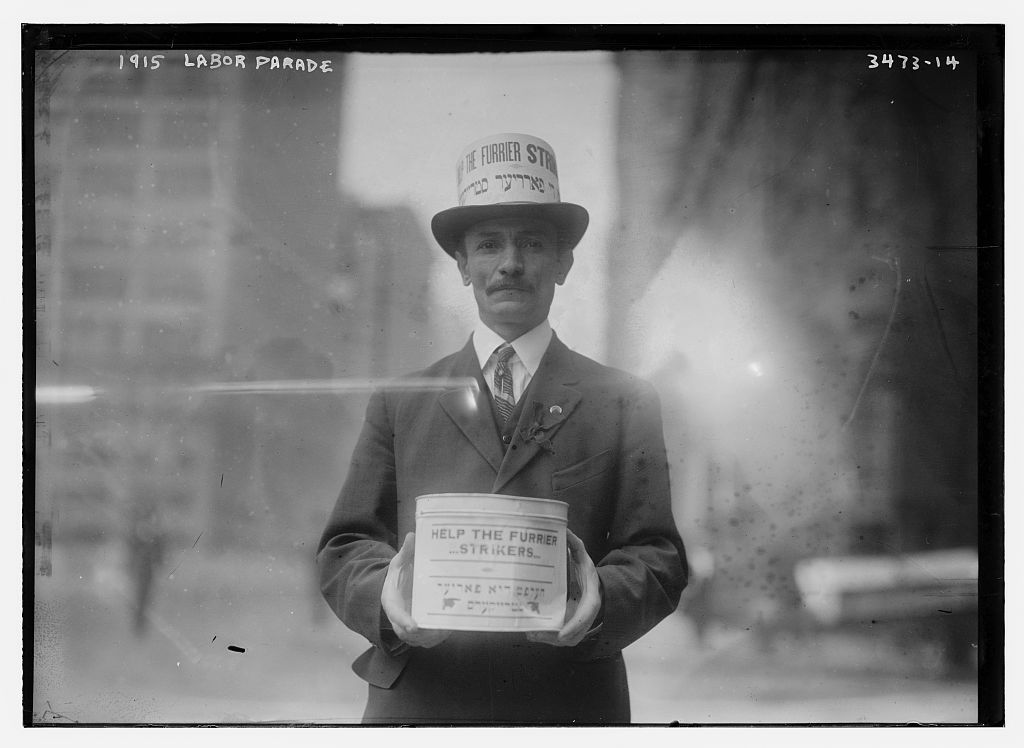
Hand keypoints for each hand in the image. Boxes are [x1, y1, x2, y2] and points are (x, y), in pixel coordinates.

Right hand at [380, 532, 450, 647]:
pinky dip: (440, 636)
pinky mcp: (423, 630)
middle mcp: (400, 618)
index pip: (395, 615)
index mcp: (391, 602)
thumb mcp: (400, 562)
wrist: (400, 589)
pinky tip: (452, 626)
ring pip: (422, 639)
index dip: (404, 622)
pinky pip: (431, 638)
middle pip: (409, 634)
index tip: (414, 626)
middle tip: (439, 629)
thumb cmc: (400, 576)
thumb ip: (407, 552)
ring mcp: (411, 627)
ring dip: (435, 636)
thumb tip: (413, 535)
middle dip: (424, 634)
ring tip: (448, 628)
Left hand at [526, 529, 601, 646]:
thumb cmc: (586, 573)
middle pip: (573, 634)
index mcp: (591, 598)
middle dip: (554, 638)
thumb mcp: (583, 557)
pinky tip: (532, 633)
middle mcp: (586, 615)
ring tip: (530, 634)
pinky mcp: (570, 627)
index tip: (561, 634)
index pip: (586, 616)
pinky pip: (560, 638)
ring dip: (548, 639)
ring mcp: (579, 624)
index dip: (574, 626)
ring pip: (565, 640)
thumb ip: (575, 545)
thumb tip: (564, 530)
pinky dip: (547, 638)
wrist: (594, 587)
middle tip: (535, 634)